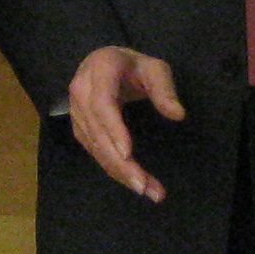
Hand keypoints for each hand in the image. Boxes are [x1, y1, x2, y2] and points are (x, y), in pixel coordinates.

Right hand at [66, 45, 184, 202]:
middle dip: (120, 162)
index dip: (114, 129)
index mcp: (100, 70)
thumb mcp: (155, 68)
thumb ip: (165, 89)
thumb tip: (178, 114)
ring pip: (95, 147)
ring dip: (119, 172)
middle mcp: (81, 91)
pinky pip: (94, 151)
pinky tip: (132, 181)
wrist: (105, 63)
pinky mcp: (79, 127)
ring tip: (147, 190)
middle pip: (98, 132)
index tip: (128, 154)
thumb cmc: (134, 66)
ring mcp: (76, 111)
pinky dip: (113, 169)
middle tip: (144, 186)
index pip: (102, 103)